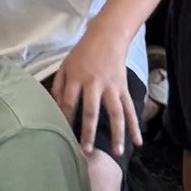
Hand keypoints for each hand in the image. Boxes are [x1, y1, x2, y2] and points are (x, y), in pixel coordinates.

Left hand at [51, 22, 141, 156]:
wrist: (107, 36)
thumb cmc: (82, 53)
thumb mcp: (64, 66)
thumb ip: (57, 87)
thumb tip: (52, 110)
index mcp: (76, 78)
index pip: (69, 103)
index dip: (65, 120)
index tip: (62, 138)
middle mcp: (94, 83)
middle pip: (91, 111)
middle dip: (88, 133)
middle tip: (86, 152)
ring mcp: (111, 87)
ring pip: (115, 113)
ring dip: (117, 134)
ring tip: (118, 153)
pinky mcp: (123, 88)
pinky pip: (130, 108)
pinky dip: (134, 125)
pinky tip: (138, 141)